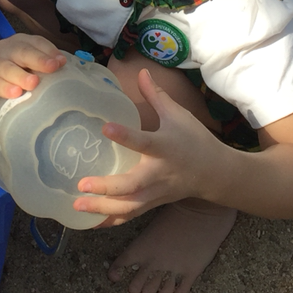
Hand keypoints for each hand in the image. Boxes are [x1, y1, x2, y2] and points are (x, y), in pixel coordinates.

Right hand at [0, 35, 65, 104]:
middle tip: (51, 68)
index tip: (61, 62)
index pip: (36, 42)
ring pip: (6, 67)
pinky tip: (14, 93)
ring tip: (33, 83)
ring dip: (20, 75)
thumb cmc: (16, 74)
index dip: (49, 51)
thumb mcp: (30, 66)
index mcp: (21, 43)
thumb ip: (46, 65)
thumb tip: (62, 65)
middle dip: (38, 59)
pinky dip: (4, 88)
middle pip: (21, 51)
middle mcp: (5, 49)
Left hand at [73, 69, 218, 221]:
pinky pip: (130, 216)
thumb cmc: (195, 140)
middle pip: (132, 185)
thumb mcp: (178, 115)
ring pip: (129, 206)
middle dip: (107, 188)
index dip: (125, 135)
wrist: (216, 174)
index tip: (105, 127)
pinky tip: (89, 221)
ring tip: (77, 205)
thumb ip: (157, 95)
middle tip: (81, 185)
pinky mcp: (152, 204)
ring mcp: (156, 193)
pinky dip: (111, 221)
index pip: (144, 141)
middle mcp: (159, 173)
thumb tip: (142, 70)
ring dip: (103, 209)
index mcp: (165, 147)